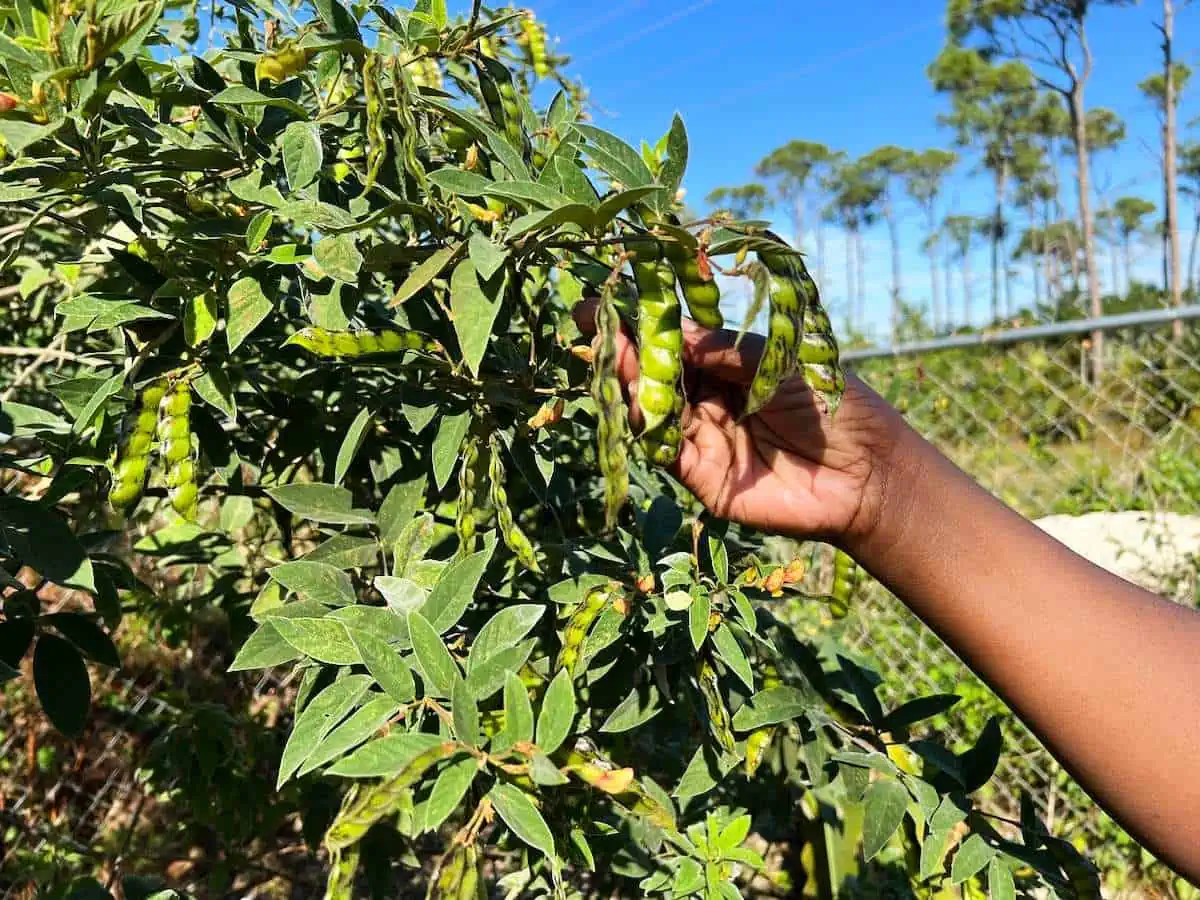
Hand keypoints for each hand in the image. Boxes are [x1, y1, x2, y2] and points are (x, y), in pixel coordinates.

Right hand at [573, 303, 907, 547]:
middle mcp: (710, 402)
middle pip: (656, 375)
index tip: (611, 300)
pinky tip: (635, 400)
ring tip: (609, 352)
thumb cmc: (836, 407)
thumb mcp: (783, 362)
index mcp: (729, 368)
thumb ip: (730, 350)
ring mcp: (704, 440)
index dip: (646, 323)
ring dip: (628, 383)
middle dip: (624, 349)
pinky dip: (647, 427)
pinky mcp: (703, 479)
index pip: (678, 342)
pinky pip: (665, 451)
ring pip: (653, 411)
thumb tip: (678, 334)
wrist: (869, 476)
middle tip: (590, 321)